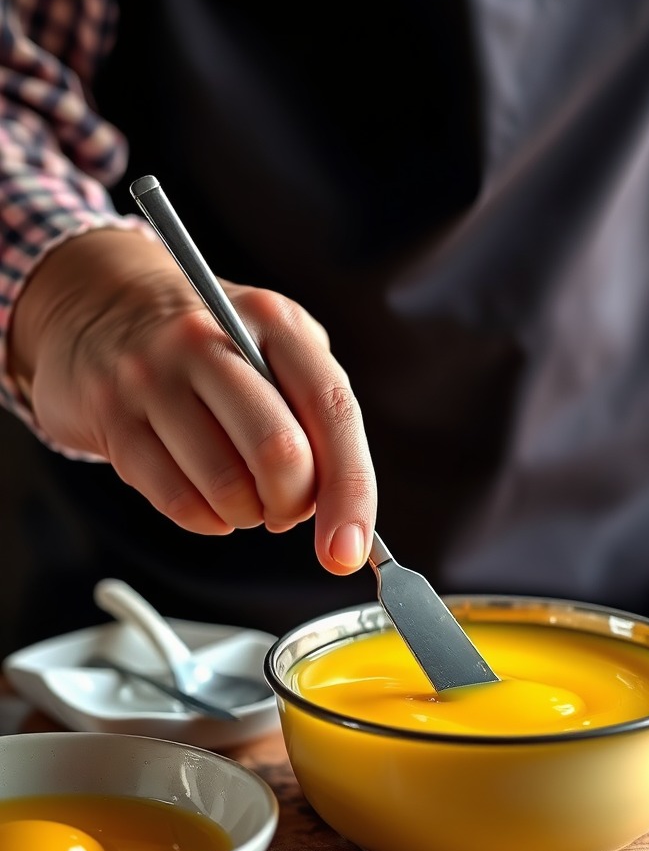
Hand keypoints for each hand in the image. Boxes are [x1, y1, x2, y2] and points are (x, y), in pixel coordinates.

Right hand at [8, 228, 375, 573]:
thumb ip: (318, 411)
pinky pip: (178, 502)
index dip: (351, 491)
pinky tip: (207, 497)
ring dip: (249, 514)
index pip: (332, 411)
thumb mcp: (276, 345)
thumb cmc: (212, 344)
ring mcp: (153, 377)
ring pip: (228, 489)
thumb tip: (346, 506)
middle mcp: (210, 341)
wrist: (96, 302)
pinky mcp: (110, 417)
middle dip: (294, 505)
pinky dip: (208, 519)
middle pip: (279, 454)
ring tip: (244, 493)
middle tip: (287, 508)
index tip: (350, 548)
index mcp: (273, 322)